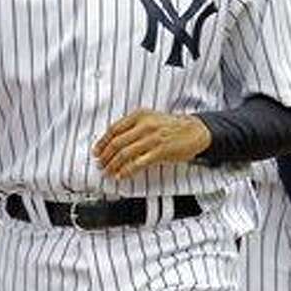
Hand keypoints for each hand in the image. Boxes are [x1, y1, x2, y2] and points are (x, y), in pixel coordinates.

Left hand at [92, 110, 211, 177]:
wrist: (194, 131)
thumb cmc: (171, 126)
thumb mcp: (150, 118)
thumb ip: (133, 126)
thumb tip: (114, 140)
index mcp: (139, 115)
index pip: (114, 129)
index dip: (102, 142)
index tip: (96, 151)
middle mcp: (144, 125)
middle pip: (117, 142)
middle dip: (105, 156)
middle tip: (100, 164)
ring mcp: (152, 138)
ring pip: (125, 153)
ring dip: (113, 165)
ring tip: (108, 172)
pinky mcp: (160, 151)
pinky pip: (138, 163)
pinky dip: (127, 170)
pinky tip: (122, 175)